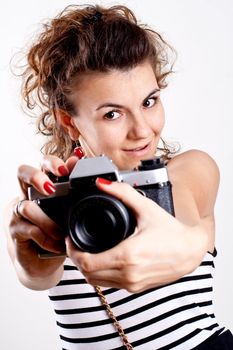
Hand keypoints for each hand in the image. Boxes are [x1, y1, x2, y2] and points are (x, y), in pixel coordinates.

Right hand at [4, 154, 78, 289]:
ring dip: (46, 220)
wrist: (42, 261)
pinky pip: (29, 229)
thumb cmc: (58, 232)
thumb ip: (74, 194)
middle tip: (51, 188)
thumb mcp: (71, 213)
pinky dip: (45, 238)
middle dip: (37, 177)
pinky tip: (57, 244)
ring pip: (26, 206)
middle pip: (23, 172)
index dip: (53, 163)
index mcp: (45, 186)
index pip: (44, 165)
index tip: (67, 168)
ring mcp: (20, 211)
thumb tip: (82, 172)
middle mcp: (29, 194)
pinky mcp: (15, 229)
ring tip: (61, 233)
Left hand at [66, 179, 208, 292]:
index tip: (70, 238)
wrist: (190, 250)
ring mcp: (132, 284)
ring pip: (96, 282)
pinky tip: (100, 260)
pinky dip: (99, 274)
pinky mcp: (136, 288)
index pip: (86, 262)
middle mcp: (128, 274)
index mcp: (127, 255)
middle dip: (76, 258)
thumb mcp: (146, 208)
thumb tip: (102, 183)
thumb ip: (122, 193)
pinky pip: (109, 285)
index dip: (72, 251)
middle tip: (75, 243)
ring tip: (85, 250)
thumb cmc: (171, 230)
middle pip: (87, 274)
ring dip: (86, 268)